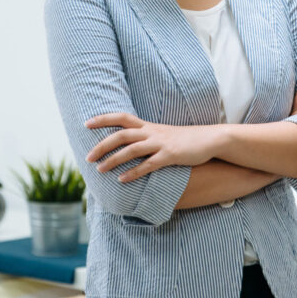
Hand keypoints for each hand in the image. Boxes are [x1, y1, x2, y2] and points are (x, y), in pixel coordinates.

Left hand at [85, 113, 217, 182]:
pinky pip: (149, 165)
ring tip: (100, 169)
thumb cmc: (186, 140)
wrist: (210, 139)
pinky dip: (134, 172)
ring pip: (132, 149)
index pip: (121, 117)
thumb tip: (131, 146)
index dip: (103, 119)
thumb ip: (147, 137)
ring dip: (114, 159)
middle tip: (87, 157)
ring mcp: (161, 143)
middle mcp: (152, 132)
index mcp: (148, 126)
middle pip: (122, 134)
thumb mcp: (164, 134)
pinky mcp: (171, 156)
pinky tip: (122, 180)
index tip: (86, 124)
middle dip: (102, 144)